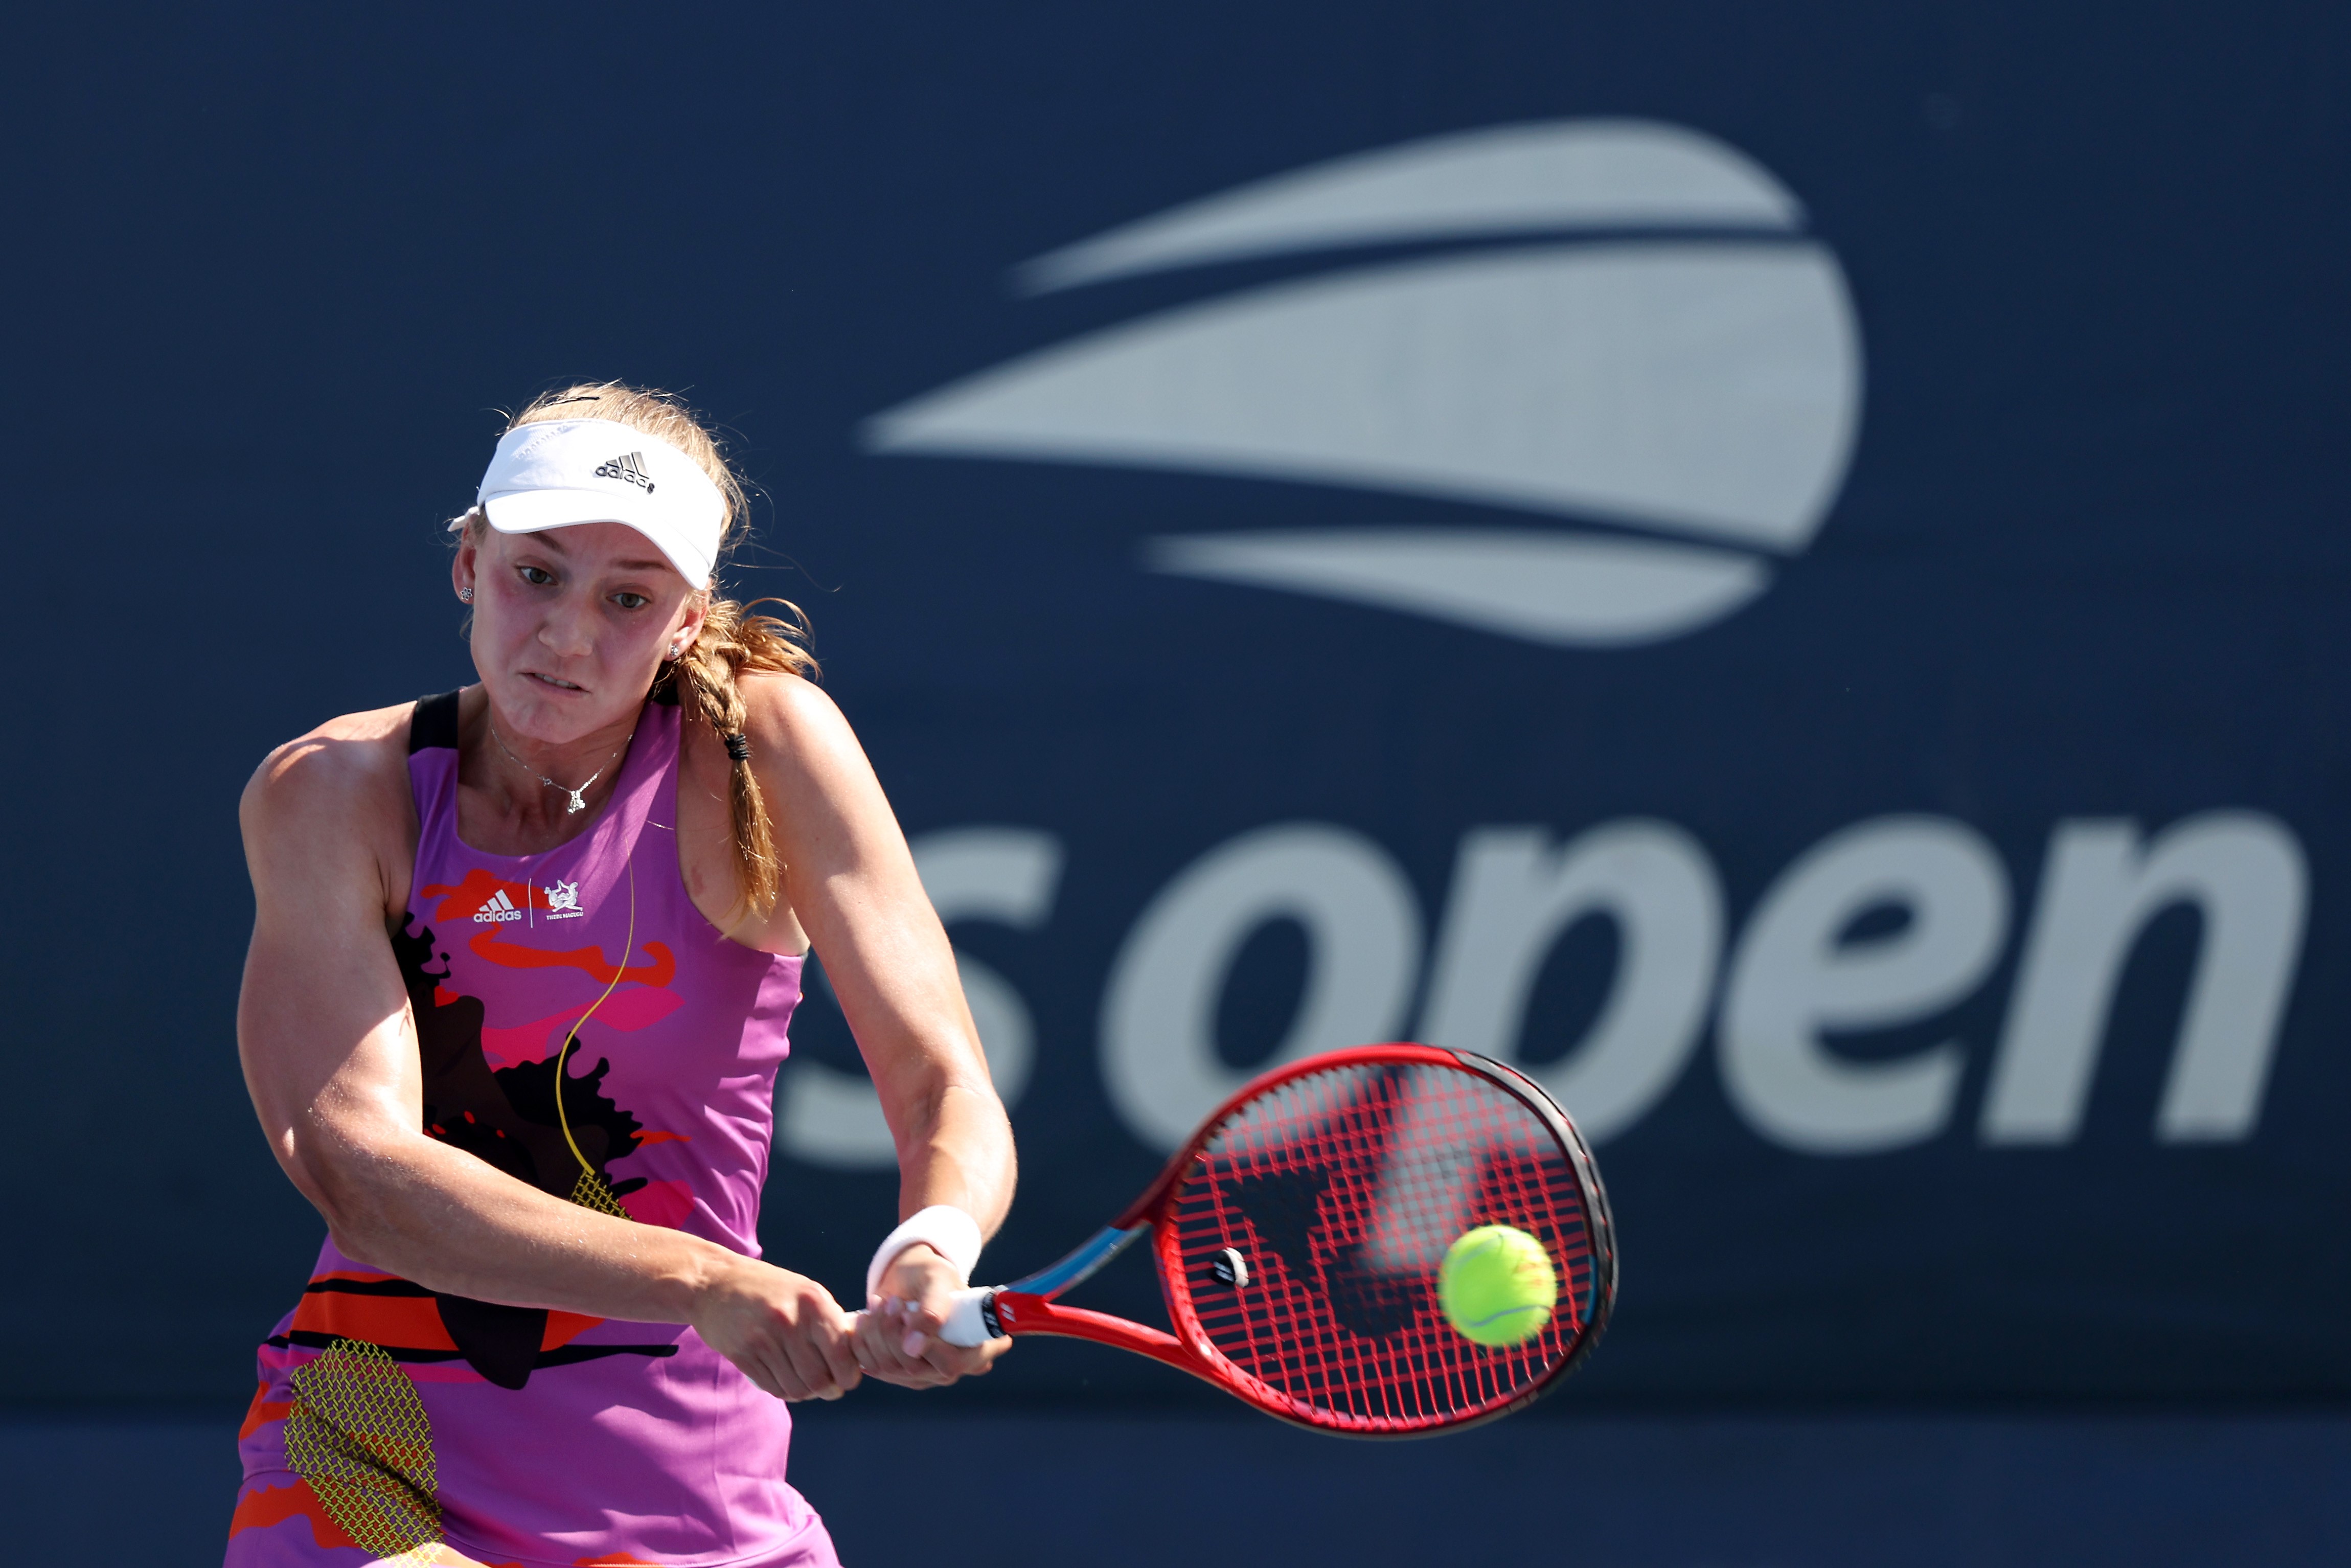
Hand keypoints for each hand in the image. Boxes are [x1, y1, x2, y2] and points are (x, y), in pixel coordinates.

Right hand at [691, 1255, 863, 1400]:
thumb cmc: (769, 1288)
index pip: (842, 1354)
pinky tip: (787, 1382)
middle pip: (818, 1379)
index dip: (849, 1375)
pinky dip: (784, 1391)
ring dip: (806, 1393)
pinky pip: (772, 1387)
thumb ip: (830, 1320)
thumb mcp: (805, 1291)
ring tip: (807, 1385)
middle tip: (829, 1388)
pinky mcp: (742, 1354)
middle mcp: (790, 1320)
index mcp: (813, 1302)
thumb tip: (855, 1355)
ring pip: (796, 1388)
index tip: (848, 1379)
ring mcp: (763, 1338)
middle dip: (828, 1390)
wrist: (715, 1283)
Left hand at [855, 1243, 1010, 1388]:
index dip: (928, 1345)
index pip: (953, 1363)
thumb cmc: (932, 1274)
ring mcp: (927, 1376)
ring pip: (890, 1368)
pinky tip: (868, 1318)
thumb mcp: (938, 1279)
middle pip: (916, 1368)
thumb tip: (913, 1348)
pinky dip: (864, 1339)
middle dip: (894, 1331)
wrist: (909, 1278)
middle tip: (892, 1301)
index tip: (908, 1313)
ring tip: (879, 1303)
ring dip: (876, 1331)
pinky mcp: (899, 1375)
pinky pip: (873, 1366)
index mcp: (978, 1346)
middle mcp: (953, 1368)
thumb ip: (932, 1310)